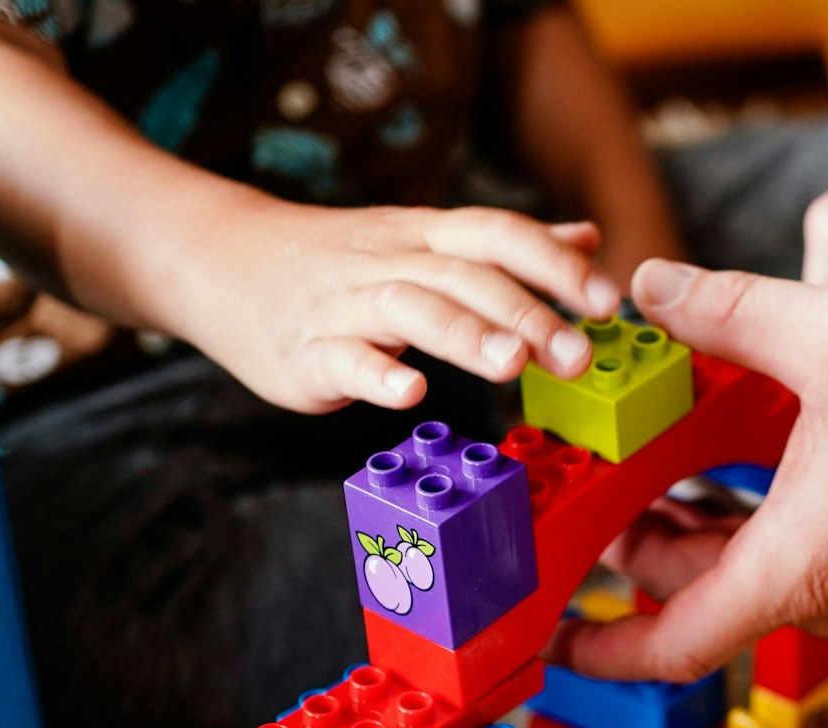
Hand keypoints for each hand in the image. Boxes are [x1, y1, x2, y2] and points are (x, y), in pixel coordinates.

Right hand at [172, 197, 623, 412]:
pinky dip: (375, 375)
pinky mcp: (303, 351)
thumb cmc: (338, 260)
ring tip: (513, 363)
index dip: (555, 262)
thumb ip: (504, 247)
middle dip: (527, 311)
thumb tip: (587, 238)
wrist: (218, 260)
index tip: (609, 298)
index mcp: (424, 235)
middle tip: (580, 354)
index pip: (498, 233)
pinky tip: (409, 394)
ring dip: (464, 334)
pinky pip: (341, 358)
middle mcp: (390, 262)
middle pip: (464, 274)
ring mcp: (343, 305)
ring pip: (409, 309)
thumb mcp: (423, 239)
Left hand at [556, 260, 827, 682]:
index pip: (668, 643)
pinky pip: (792, 562)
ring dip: (693, 535)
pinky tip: (736, 467)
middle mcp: (824, 593)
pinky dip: (748, 527)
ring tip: (653, 476)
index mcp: (794, 566)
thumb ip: (731, 309)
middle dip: (635, 556)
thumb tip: (657, 288)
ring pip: (744, 578)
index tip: (552, 642)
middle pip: (694, 600)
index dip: (599, 649)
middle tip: (593, 504)